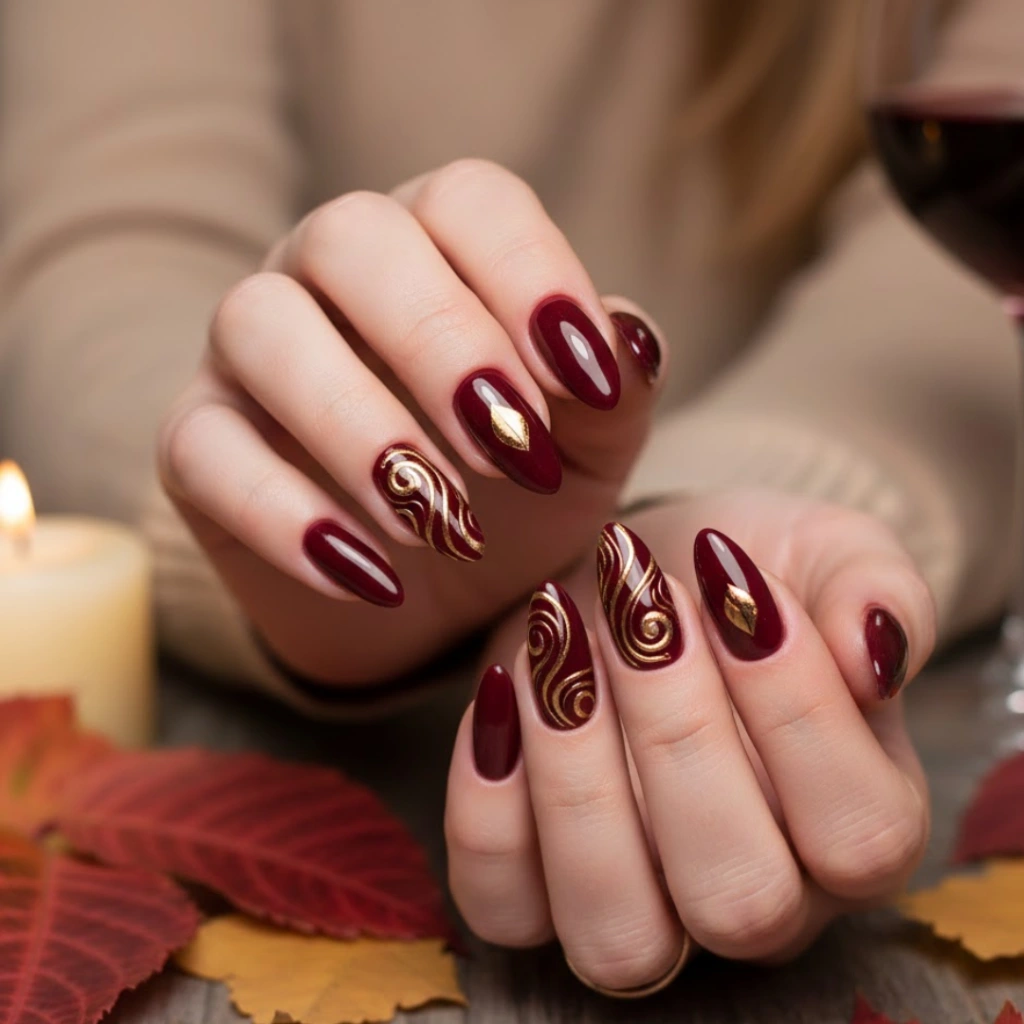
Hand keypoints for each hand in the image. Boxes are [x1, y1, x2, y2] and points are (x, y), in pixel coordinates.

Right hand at [156, 160, 659, 682]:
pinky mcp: (197, 443)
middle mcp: (329, 275)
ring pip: (259, 324)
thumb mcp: (589, 451)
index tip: (587, 382)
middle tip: (515, 453)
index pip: (469, 199)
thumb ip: (615, 392)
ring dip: (358, 425)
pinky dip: (287, 518)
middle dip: (441, 341)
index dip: (529, 275)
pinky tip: (373, 578)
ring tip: (440, 521)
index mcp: (438, 248)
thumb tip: (626, 342)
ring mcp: (250, 354)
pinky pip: (204, 450)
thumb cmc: (518, 498)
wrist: (436, 596)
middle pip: (351, 235)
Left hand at [445, 490, 934, 986]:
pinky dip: (488, 800)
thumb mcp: (824, 550)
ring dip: (578, 778)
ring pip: (617, 934)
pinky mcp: (534, 892)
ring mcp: (641, 908)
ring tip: (561, 642)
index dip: (796, 709)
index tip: (730, 580)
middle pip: (737, 898)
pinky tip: (505, 686)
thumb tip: (872, 650)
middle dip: (677, 734)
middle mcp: (758, 899)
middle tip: (641, 608)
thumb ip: (875, 589)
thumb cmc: (735, 577)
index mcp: (857, 826)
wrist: (634, 575)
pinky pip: (504, 904)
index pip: (860, 833)